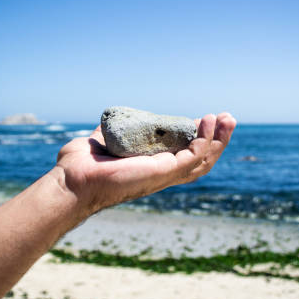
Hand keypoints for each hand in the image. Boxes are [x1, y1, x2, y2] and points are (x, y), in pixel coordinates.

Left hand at [55, 112, 235, 218]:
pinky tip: (208, 124)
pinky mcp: (161, 172)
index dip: (198, 138)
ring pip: (202, 161)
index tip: (204, 120)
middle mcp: (161, 174)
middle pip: (201, 160)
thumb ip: (114, 132)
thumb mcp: (104, 139)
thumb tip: (113, 122)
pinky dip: (204, 141)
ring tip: (227, 119)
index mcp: (151, 167)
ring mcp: (163, 175)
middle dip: (217, 139)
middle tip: (227, 118)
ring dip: (218, 140)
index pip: (184, 155)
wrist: (70, 180)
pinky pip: (192, 157)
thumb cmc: (80, 166)